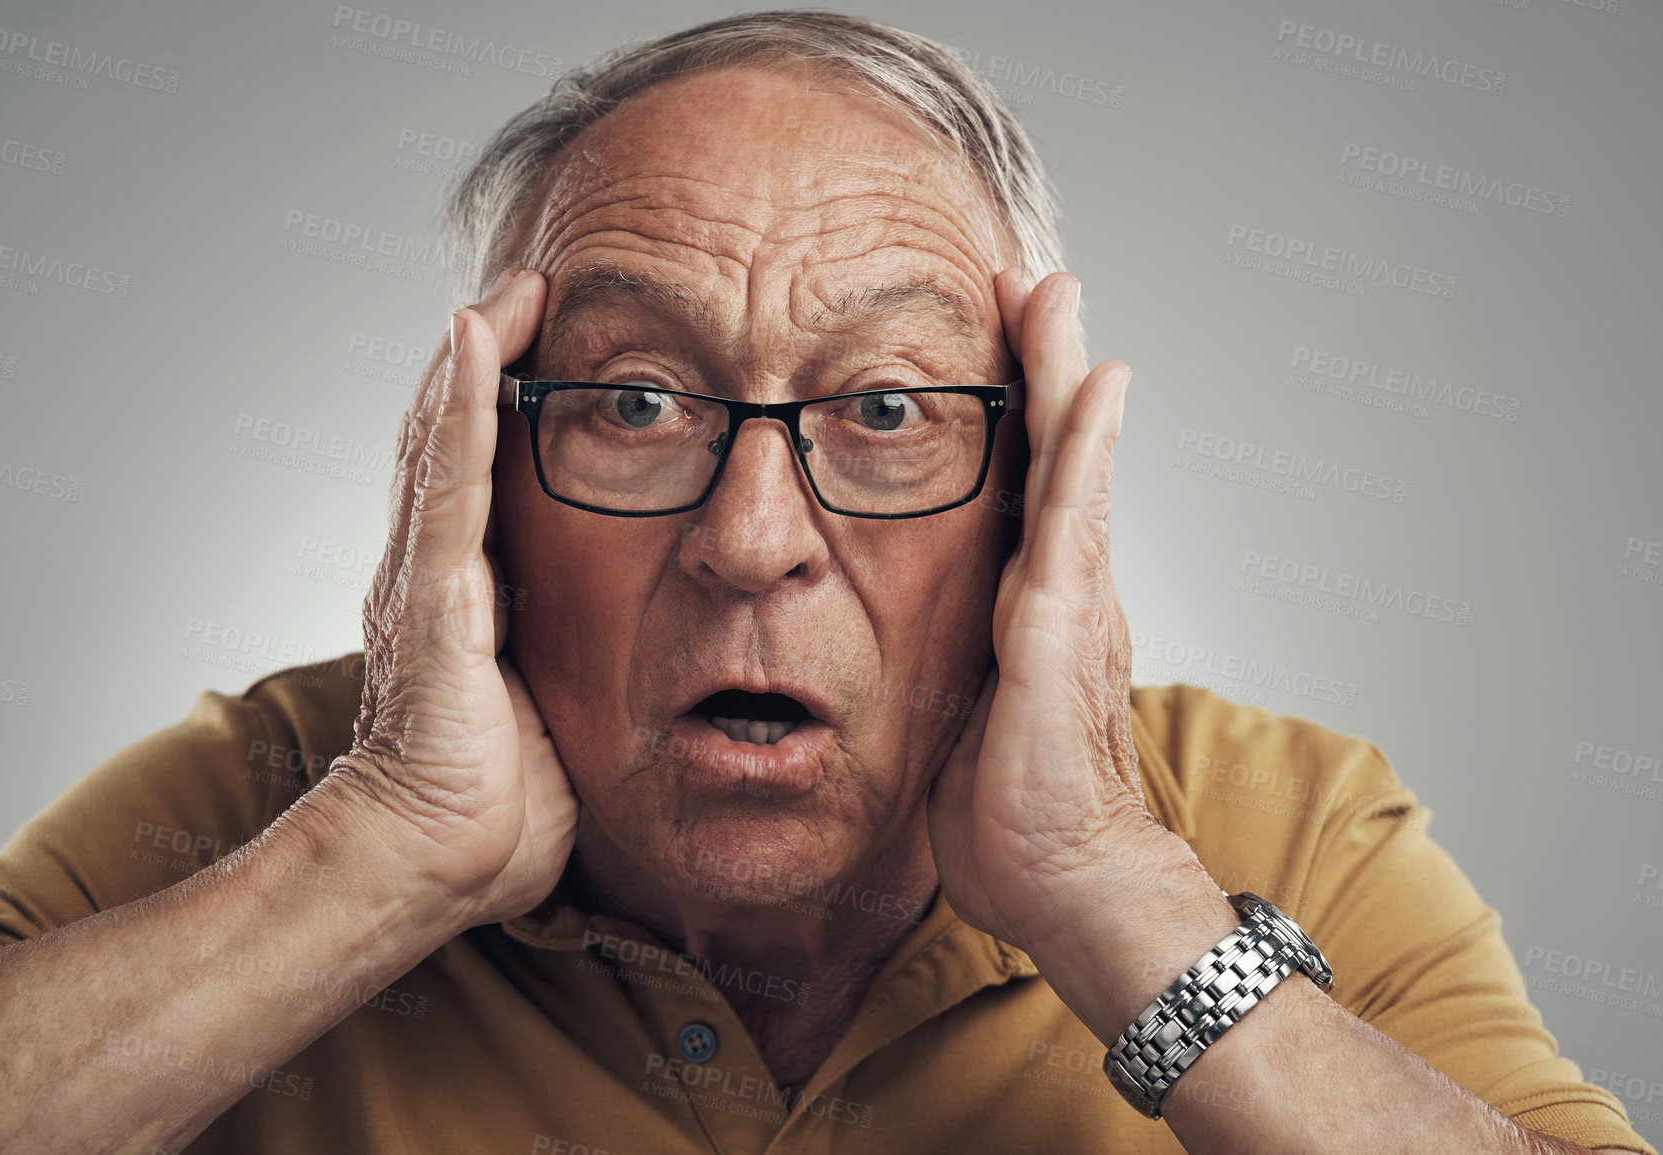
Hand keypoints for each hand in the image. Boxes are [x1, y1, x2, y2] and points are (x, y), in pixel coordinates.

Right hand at [318, 268, 579, 927]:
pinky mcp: (433, 595)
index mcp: (461, 599)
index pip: (478, 478)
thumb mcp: (551, 713)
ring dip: (476, 357)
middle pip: (453, 439)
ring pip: (445, 440)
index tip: (544, 351)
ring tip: (509, 285)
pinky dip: (464, 402)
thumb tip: (630, 652)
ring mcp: (425, 578)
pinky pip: (453, 479)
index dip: (501, 408)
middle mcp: (431, 574)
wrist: (431, 867)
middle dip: (487, 358)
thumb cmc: (492, 811)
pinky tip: (478, 336)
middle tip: (528, 287)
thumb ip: (568, 664)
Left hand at [927, 270, 1221, 969]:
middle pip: (1055, 455)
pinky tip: (1095, 387)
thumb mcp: (963, 713)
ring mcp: (1071, 605)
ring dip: (1063, 375)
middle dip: (1045, 363)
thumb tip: (913, 638)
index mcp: (1034, 608)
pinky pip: (1073, 523)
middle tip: (1037, 277)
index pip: (1026, 489)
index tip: (1000, 338)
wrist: (1064, 882)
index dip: (1018, 413)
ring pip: (1069, 467)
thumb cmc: (1010, 813)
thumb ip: (953, 658)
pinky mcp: (1060, 632)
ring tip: (1057, 294)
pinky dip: (1085, 449)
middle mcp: (1063, 590)